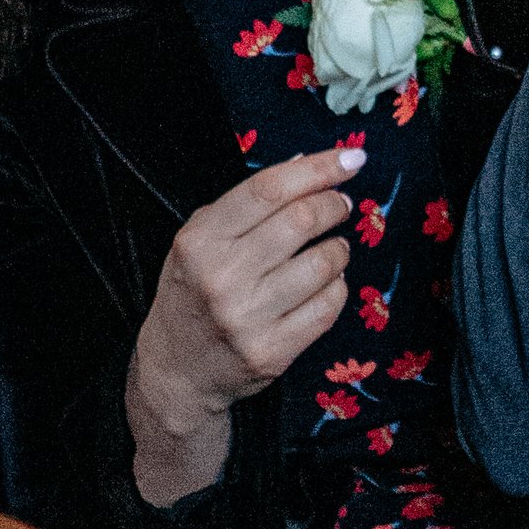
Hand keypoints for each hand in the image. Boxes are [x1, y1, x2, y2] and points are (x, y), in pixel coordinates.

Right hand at [124, 141, 359, 505]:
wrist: (175, 371)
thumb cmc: (193, 293)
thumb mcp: (200, 241)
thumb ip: (246, 203)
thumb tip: (303, 163)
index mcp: (200, 241)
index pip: (268, 189)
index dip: (318, 168)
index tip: (353, 158)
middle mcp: (221, 277)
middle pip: (301, 220)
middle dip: (335, 204)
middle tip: (342, 204)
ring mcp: (247, 318)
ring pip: (323, 264)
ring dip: (340, 249)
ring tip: (332, 249)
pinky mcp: (272, 353)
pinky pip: (329, 307)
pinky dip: (337, 288)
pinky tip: (325, 284)